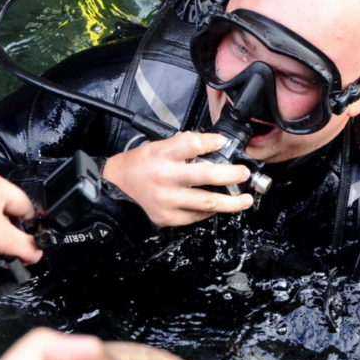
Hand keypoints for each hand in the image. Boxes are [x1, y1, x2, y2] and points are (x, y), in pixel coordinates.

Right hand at [103, 131, 253, 226]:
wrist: (114, 190)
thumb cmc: (137, 166)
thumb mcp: (155, 147)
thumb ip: (182, 147)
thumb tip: (213, 146)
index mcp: (161, 154)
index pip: (192, 144)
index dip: (211, 142)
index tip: (223, 142)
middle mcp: (165, 176)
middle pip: (207, 174)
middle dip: (232, 174)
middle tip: (244, 173)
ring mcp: (167, 199)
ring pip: (207, 202)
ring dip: (231, 202)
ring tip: (246, 199)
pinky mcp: (167, 217)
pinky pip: (196, 216)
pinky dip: (209, 212)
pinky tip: (217, 208)